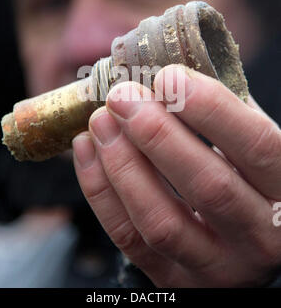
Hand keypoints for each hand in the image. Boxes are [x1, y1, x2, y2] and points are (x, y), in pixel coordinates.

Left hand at [72, 64, 280, 286]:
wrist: (242, 237)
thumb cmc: (245, 177)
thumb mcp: (248, 141)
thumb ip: (222, 110)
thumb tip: (171, 68)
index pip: (256, 145)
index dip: (211, 108)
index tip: (168, 76)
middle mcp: (258, 236)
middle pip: (207, 186)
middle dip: (156, 134)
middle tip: (122, 96)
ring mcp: (215, 266)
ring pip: (161, 220)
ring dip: (122, 164)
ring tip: (100, 121)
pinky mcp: (173, 279)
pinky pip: (129, 239)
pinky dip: (101, 192)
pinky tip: (88, 150)